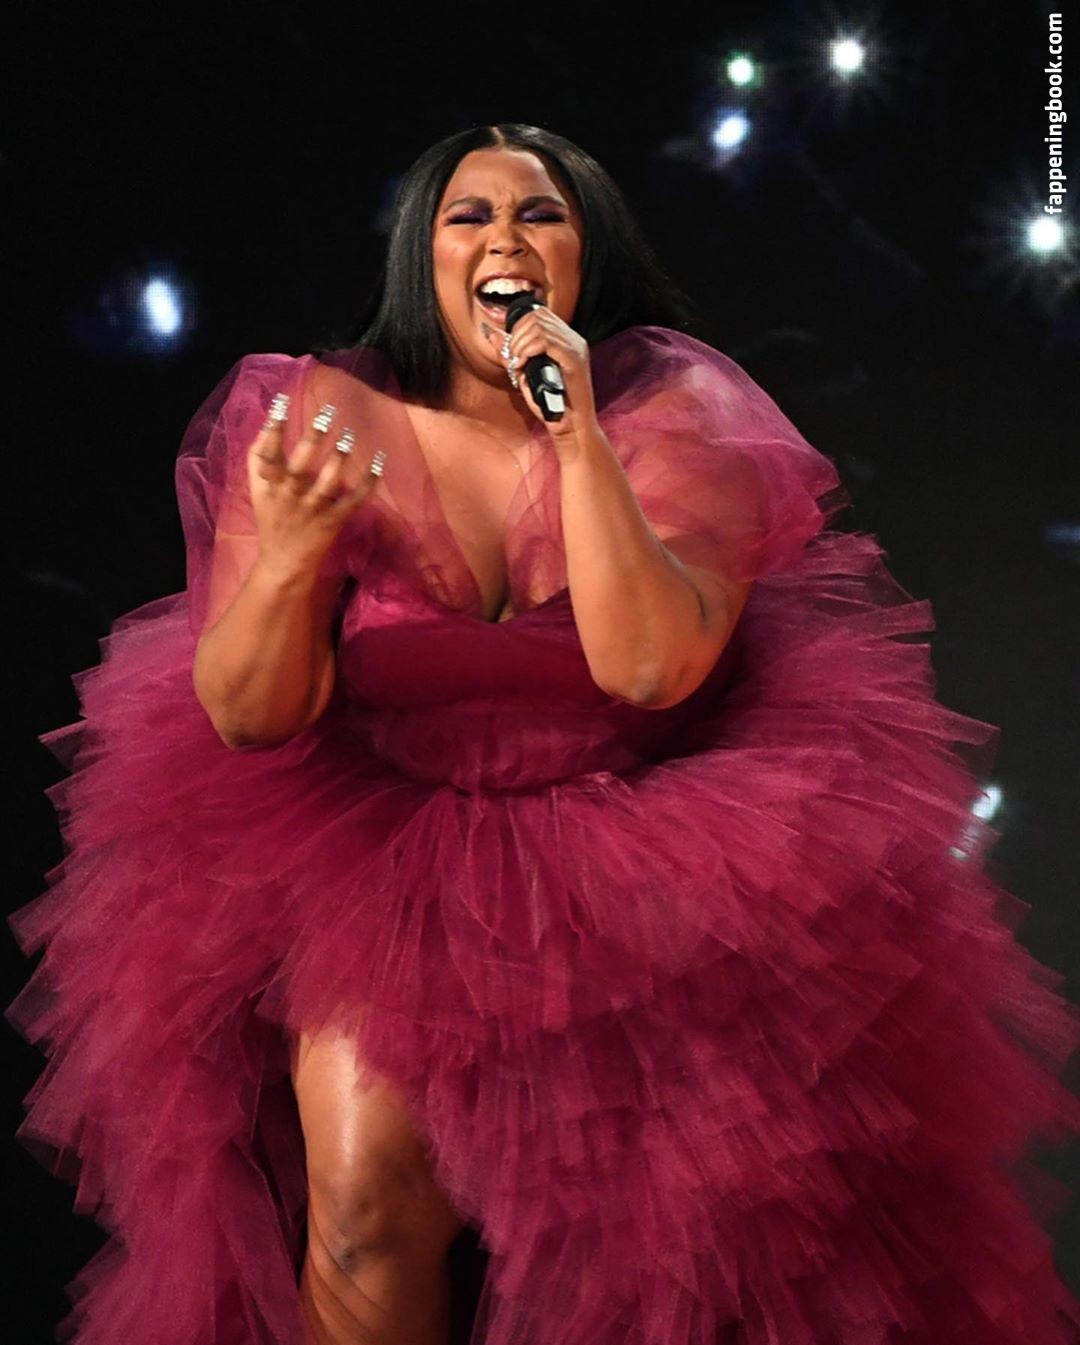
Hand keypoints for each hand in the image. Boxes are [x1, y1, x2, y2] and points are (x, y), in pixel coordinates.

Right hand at [247, 396, 380, 580]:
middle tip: (327, 413)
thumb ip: (259, 460)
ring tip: (348, 435)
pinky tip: (378, 463)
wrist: (283, 564)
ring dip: (338, 458)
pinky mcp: (332, 521)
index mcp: (266, 486)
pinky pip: (353, 500)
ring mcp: (311, 509)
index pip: (265, 453)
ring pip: (327, 482)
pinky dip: (367, 483)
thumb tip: (267, 423)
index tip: (282, 403)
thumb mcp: (257, 491)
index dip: (273, 428)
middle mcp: (287, 496)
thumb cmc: (272, 519)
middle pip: (299, 464)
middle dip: (312, 438)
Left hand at [483, 307, 599, 453]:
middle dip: (517, 336)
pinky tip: (523, 365)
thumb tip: (492, 333)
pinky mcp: (575, 360)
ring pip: (540, 327)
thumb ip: (511, 353)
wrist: (570, 428)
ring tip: (518, 364)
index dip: (518, 327)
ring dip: (520, 345)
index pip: (538, 314)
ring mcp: (576, 348)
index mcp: (565, 340)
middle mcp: (573, 339)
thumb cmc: (550, 405)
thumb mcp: (525, 375)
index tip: (512, 350)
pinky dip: (528, 351)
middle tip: (513, 359)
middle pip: (537, 316)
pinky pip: (546, 342)